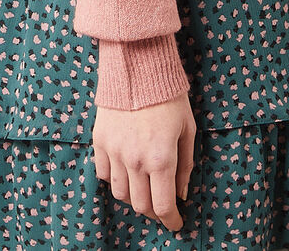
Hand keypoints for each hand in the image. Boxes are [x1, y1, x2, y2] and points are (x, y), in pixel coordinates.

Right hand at [91, 92, 195, 231]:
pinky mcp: (100, 140)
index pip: (163, 206)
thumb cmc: (169, 96)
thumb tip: (182, 193)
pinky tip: (126, 169)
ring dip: (134, 196)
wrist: (138, 65)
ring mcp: (115, 151)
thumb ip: (186, 165)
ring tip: (143, 186)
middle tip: (161, 204)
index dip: (171, 221)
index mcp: (161, 159)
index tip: (175, 223)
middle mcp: (136, 160)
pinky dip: (115, 178)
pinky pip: (104, 173)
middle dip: (154, 210)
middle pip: (140, 205)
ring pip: (120, 193)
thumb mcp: (187, 129)